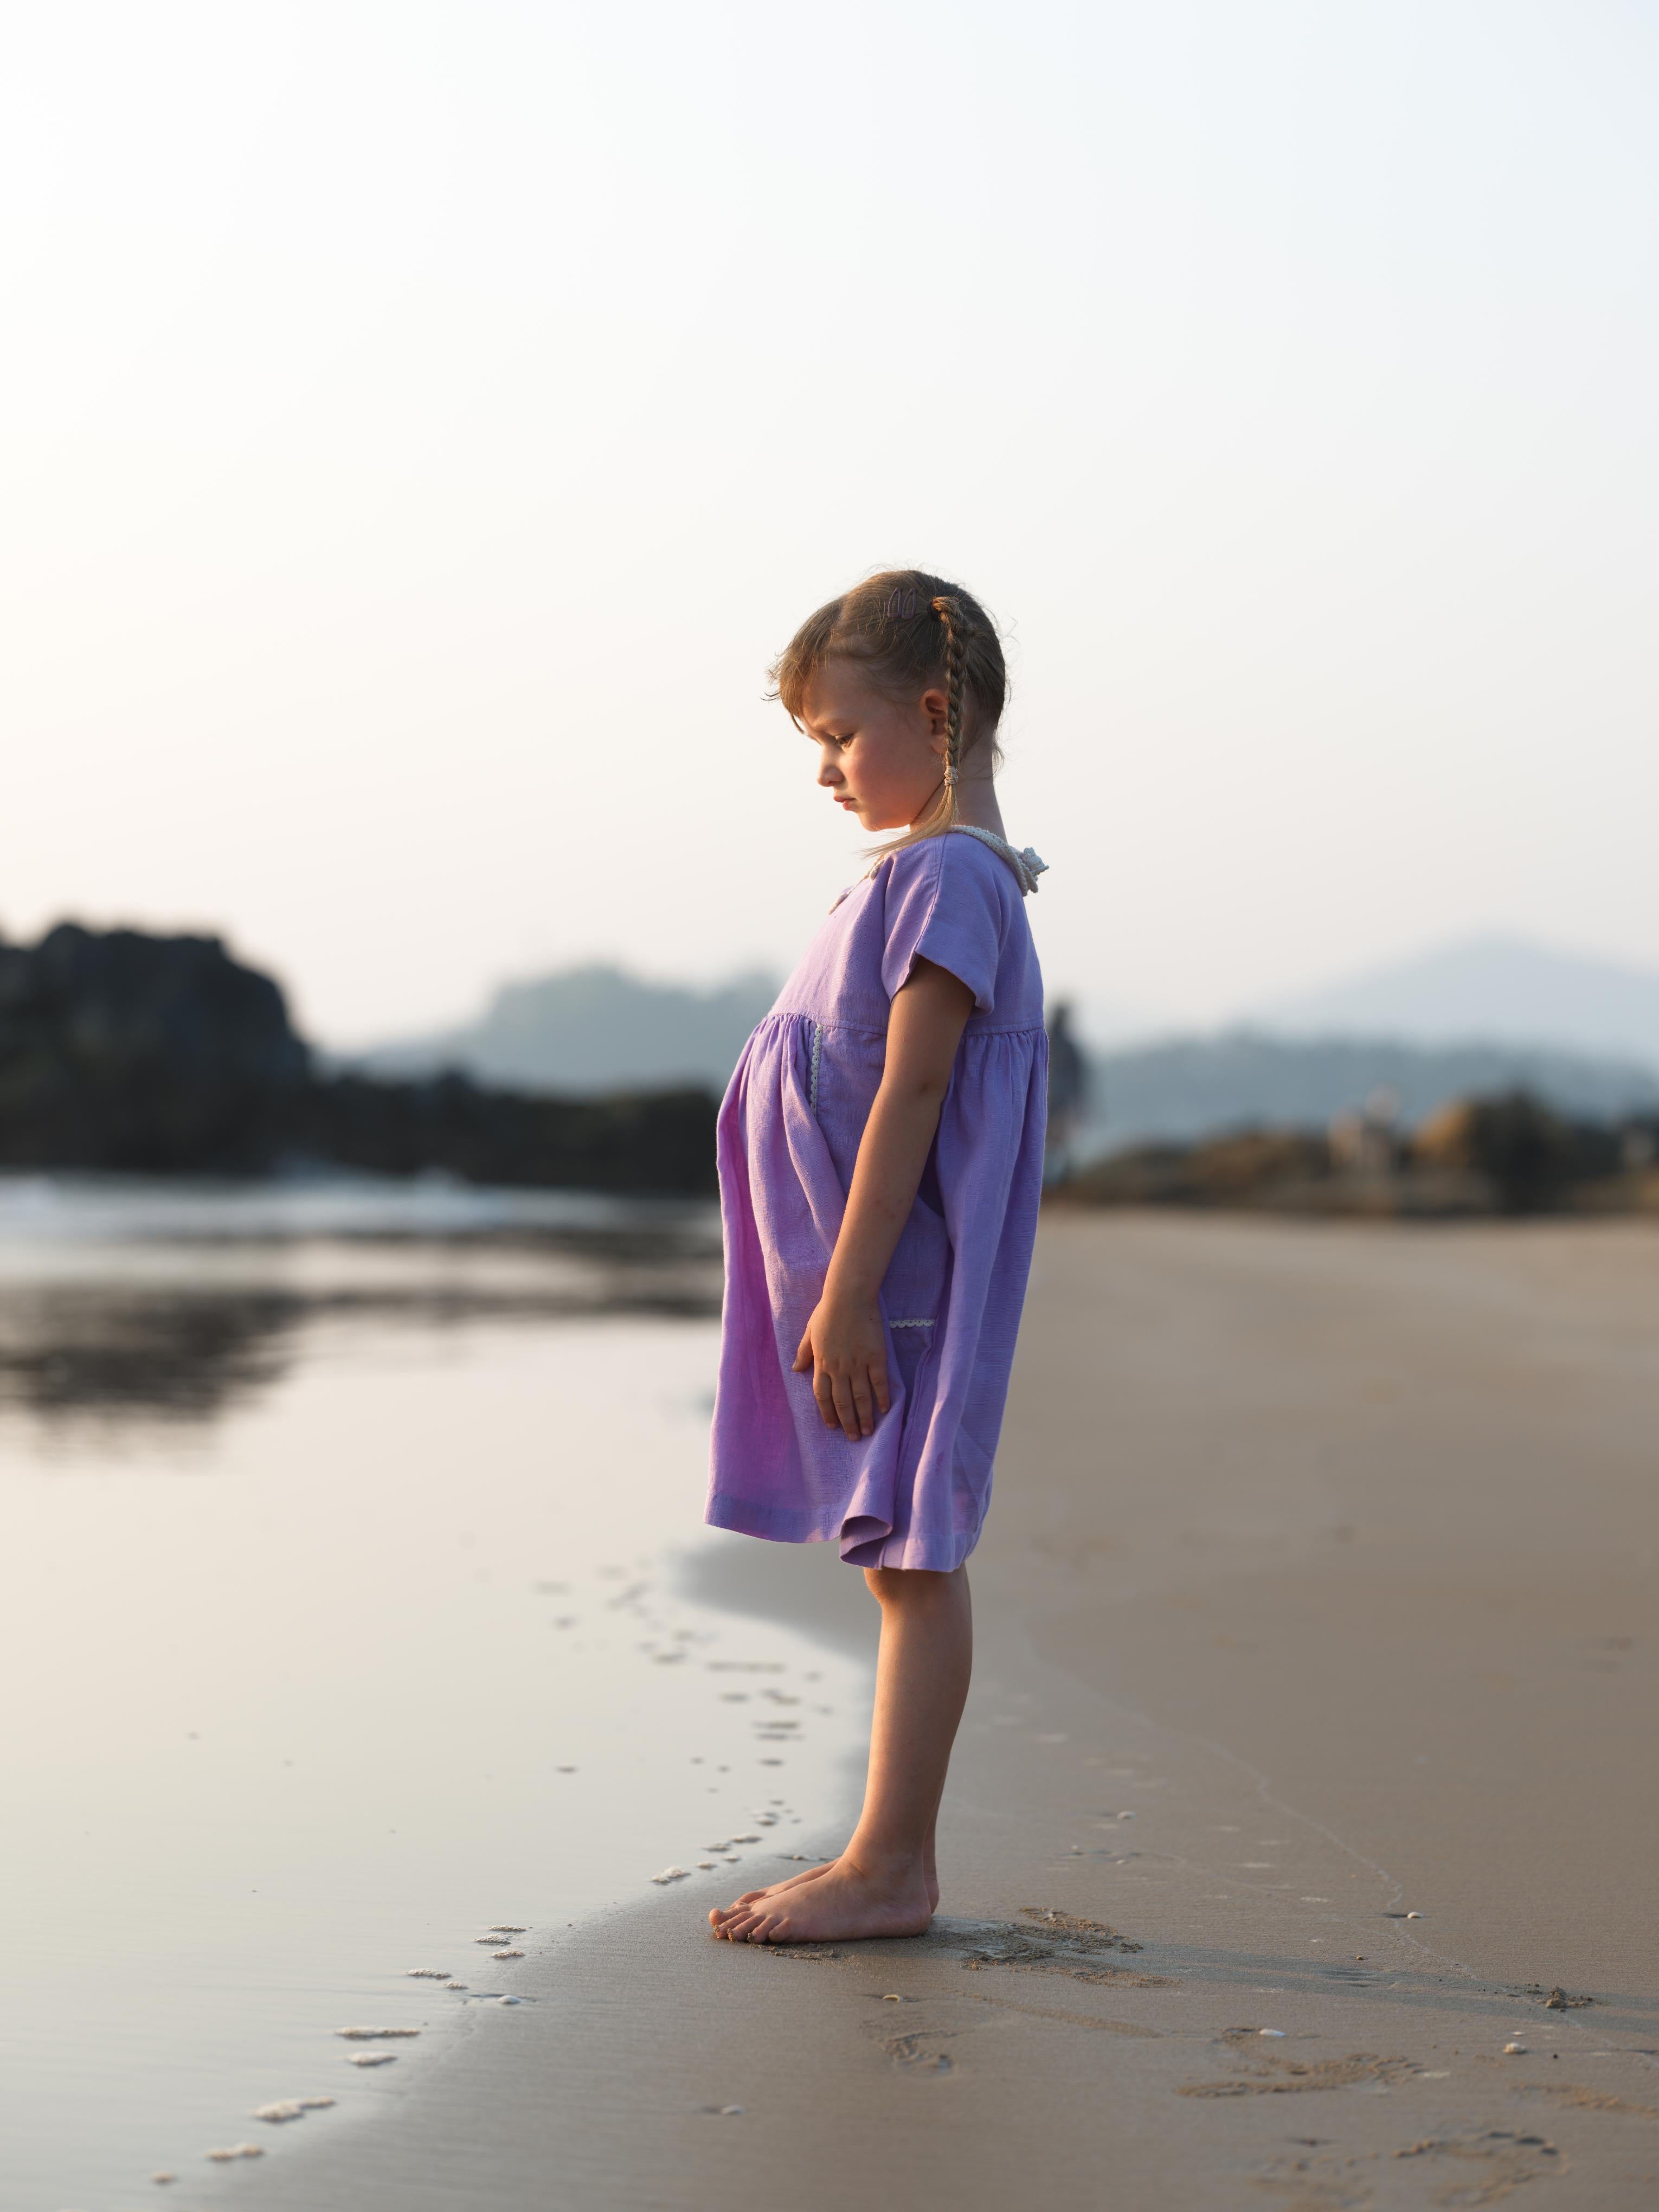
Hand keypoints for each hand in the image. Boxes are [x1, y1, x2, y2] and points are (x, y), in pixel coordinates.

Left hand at [793, 1294, 890, 1440]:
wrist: (850, 1296)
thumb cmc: (828, 1311)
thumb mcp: (810, 1331)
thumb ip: (804, 1352)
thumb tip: (795, 1369)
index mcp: (822, 1363)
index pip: (822, 1396)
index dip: (827, 1413)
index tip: (832, 1426)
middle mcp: (839, 1368)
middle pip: (842, 1402)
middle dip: (847, 1423)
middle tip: (853, 1438)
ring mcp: (858, 1364)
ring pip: (861, 1398)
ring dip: (864, 1417)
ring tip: (868, 1431)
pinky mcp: (876, 1358)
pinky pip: (879, 1383)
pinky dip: (882, 1398)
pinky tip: (885, 1410)